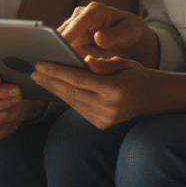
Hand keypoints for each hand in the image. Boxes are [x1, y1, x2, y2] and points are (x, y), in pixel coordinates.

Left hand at [32, 56, 185, 129]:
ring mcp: (104, 119)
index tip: (40, 64)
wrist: (153, 98)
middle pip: (72, 92)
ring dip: (54, 90)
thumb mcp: (122, 63)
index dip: (57, 72)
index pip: (79, 79)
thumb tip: (81, 62)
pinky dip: (65, 97)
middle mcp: (108, 108)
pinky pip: (78, 108)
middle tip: (32, 71)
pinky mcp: (101, 124)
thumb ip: (101, 64)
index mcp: (115, 90)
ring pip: (72, 102)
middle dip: (50, 81)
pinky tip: (54, 88)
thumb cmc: (136, 74)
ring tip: (39, 78)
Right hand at [59, 2, 157, 65]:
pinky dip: (59, 58)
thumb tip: (99, 37)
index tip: (60, 47)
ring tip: (50, 69)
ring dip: (54, 53)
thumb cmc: (130, 31)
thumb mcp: (129, 32)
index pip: (78, 23)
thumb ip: (115, 35)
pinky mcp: (70, 39)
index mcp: (94, 11)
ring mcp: (73, 27)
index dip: (68, 35)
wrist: (128, 35)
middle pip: (63, 31)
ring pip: (58, 41)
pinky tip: (56, 71)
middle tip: (51, 62)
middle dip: (56, 46)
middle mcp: (80, 16)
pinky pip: (60, 48)